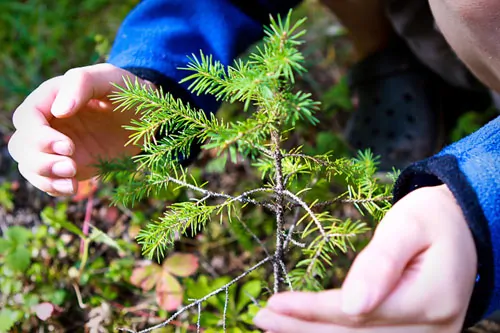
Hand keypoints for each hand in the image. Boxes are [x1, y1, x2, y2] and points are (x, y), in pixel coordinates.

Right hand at [8, 64, 154, 195]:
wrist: (148, 118)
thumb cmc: (128, 92)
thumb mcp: (109, 79)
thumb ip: (81, 84)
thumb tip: (59, 111)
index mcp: (51, 97)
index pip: (27, 118)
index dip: (39, 136)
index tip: (67, 146)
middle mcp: (49, 123)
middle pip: (22, 145)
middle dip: (40, 160)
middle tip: (71, 166)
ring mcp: (56, 147)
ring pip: (30, 165)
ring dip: (45, 177)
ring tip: (72, 181)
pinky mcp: (69, 164)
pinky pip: (49, 180)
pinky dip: (55, 188)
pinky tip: (73, 187)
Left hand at [254, 185, 476, 332]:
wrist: (465, 228)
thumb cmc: (432, 219)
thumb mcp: (408, 225)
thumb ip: (380, 263)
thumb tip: (351, 304)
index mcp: (430, 299)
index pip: (356, 314)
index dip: (311, 310)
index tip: (273, 303)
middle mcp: (431, 329)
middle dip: (302, 328)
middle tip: (261, 317)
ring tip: (274, 325)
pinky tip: (306, 329)